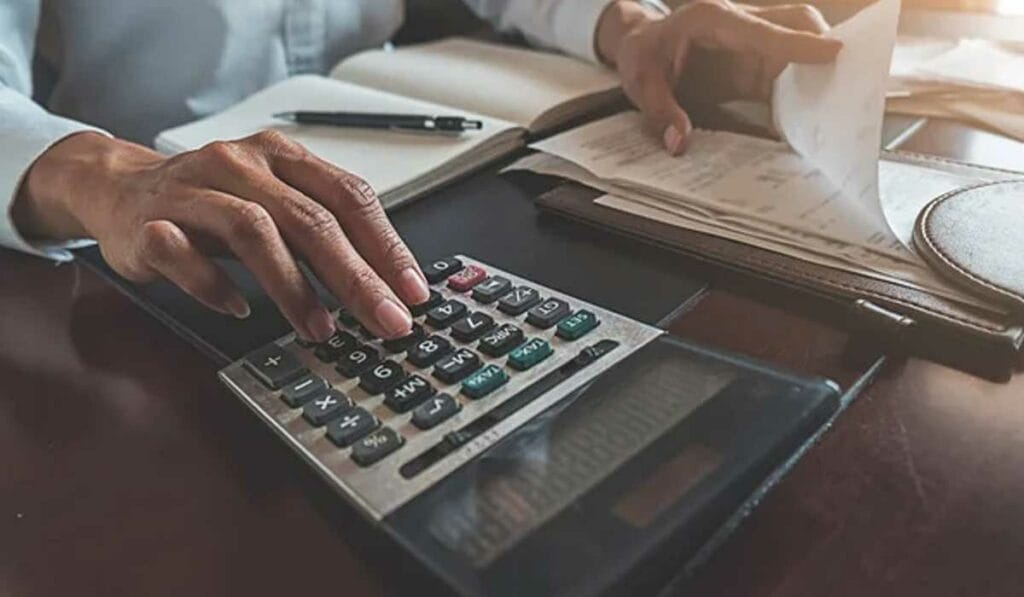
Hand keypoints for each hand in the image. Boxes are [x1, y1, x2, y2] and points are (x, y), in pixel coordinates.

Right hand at [13, 131, 429, 341]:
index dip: (386, 245)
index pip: (348, 195)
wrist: (120, 187)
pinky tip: (238, 310)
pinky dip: (214, 286)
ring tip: (320, 328)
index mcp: (281, 155)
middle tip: (385, 320)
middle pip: (310, 218)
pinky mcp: (148, 223)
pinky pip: (182, 253)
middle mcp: (240, 164)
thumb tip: (387, 285)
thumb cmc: (213, 202)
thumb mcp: (276, 200)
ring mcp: (192, 191)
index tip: (412, 291)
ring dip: (293, 287)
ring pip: (252, 231)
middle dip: (355, 276)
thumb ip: (325, 232)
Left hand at [596, 0, 841, 153]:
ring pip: (797, 43)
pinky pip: (786, 72)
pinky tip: (810, 115)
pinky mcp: (754, 63)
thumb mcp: (642, 83)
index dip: (799, 43)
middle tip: (848, 76)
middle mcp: (739, 23)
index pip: (763, 31)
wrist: (640, 45)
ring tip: (838, 101)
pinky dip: (801, 90)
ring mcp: (751, 42)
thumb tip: (680, 142)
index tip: (834, 52)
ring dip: (817, 69)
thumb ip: (662, 111)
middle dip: (822, 44)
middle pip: (795, 21)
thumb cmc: (642, 56)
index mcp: (712, 19)